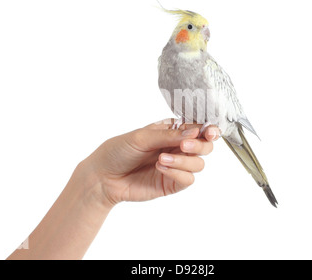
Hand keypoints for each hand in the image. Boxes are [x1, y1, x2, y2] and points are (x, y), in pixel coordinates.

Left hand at [80, 119, 219, 207]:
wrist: (102, 176)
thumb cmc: (118, 151)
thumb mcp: (142, 137)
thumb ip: (169, 135)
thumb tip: (195, 132)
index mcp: (172, 131)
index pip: (198, 128)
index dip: (208, 129)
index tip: (209, 131)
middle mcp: (177, 148)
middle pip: (205, 146)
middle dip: (199, 145)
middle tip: (185, 146)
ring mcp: (176, 166)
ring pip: (198, 164)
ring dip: (184, 160)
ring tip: (161, 158)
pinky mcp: (171, 183)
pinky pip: (188, 179)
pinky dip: (178, 173)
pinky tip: (160, 167)